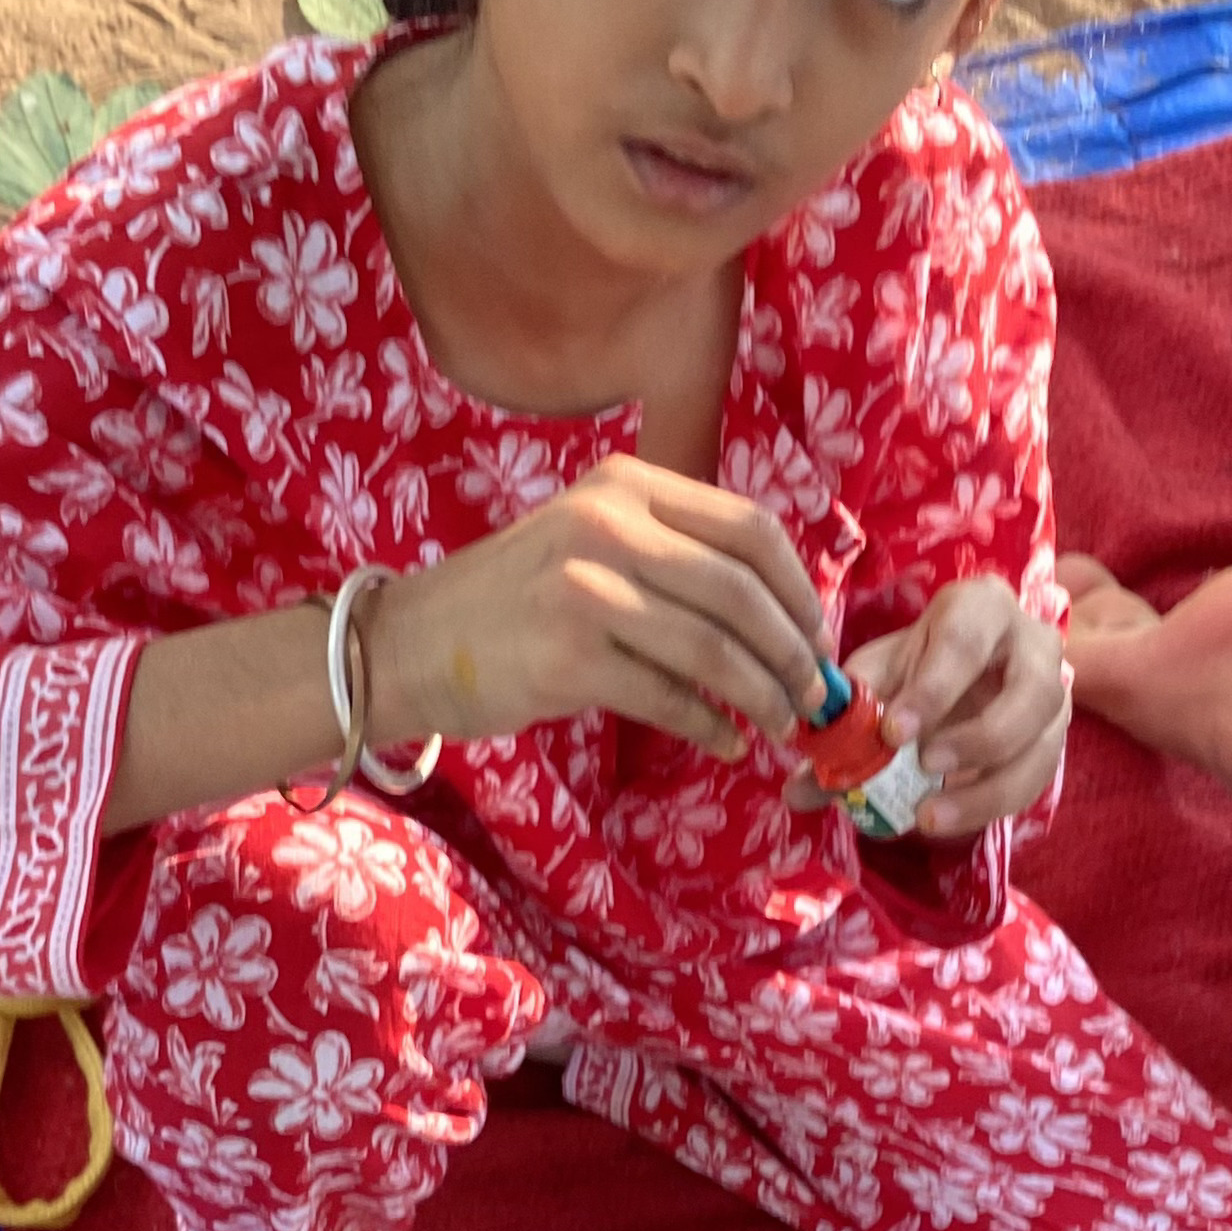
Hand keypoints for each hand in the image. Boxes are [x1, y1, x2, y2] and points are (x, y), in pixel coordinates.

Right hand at [364, 457, 826, 759]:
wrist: (412, 641)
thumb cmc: (516, 601)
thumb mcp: (594, 542)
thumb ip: (674, 557)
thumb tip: (779, 618)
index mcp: (627, 486)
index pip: (750, 528)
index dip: (800, 590)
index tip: (819, 638)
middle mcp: (608, 525)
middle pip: (742, 590)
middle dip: (794, 652)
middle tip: (815, 695)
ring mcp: (585, 588)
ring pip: (713, 646)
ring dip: (764, 694)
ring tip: (784, 726)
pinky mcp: (567, 656)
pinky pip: (668, 696)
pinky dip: (709, 725)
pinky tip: (726, 743)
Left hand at [832, 579, 1071, 839]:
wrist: (964, 672)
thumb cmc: (917, 664)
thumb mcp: (880, 677)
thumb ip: (845, 724)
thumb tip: (798, 789)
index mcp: (981, 608)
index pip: (966, 642)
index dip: (932, 689)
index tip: (892, 732)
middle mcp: (1032, 644)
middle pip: (1031, 691)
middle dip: (979, 737)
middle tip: (924, 766)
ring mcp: (1055, 694)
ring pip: (1043, 741)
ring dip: (987, 786)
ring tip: (929, 815)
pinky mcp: (1055, 739)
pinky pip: (1037, 779)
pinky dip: (991, 806)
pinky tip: (947, 818)